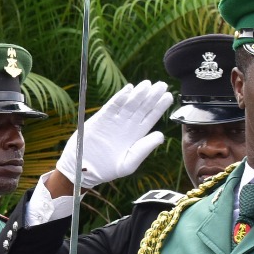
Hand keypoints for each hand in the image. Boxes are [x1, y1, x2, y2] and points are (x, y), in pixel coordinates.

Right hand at [56, 80, 172, 187]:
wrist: (85, 169)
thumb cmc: (108, 169)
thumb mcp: (129, 163)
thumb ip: (144, 149)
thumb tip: (161, 136)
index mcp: (136, 136)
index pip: (151, 118)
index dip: (160, 107)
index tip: (169, 96)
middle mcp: (127, 126)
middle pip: (142, 107)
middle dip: (152, 96)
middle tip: (162, 85)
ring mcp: (115, 121)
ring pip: (129, 104)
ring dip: (138, 93)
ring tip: (148, 84)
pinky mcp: (101, 118)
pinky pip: (112, 105)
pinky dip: (120, 97)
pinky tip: (129, 89)